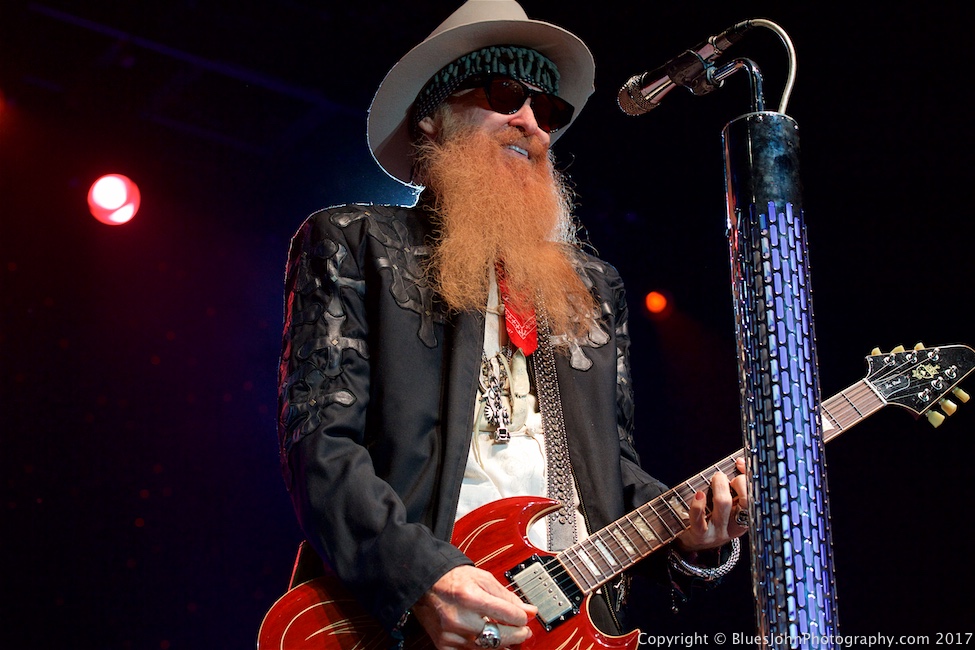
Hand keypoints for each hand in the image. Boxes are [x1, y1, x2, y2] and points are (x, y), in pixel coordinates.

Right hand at [413, 565, 536, 649]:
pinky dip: (483, 649)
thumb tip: (529, 611)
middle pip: (499, 636)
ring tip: (509, 635)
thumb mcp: (483, 579)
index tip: (525, 617)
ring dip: (502, 643)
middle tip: (523, 631)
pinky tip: (490, 642)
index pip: (508, 615)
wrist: (425, 584)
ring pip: (487, 648)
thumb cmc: (454, 579)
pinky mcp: (443, 644)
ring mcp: (451, 634)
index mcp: (471, 597)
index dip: (522, 618)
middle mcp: (460, 617)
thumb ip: (507, 597)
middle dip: (517, 635)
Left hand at [676, 458, 748, 553]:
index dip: (750, 479)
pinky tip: (699, 495)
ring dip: (719, 486)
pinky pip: (699, 521)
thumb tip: (740, 463)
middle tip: (724, 476)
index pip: (756, 498)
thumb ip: (734, 486)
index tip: (741, 465)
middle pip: (745, 501)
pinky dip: (697, 506)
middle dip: (738, 482)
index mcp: (746, 518)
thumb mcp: (727, 505)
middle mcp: (735, 526)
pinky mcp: (701, 535)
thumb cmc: (711, 517)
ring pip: (724, 506)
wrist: (694, 543)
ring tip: (715, 478)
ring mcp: (718, 531)